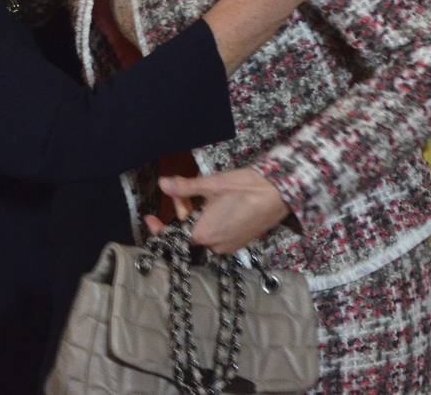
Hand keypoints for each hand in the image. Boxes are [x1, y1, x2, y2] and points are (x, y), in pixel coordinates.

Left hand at [149, 169, 290, 254]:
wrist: (280, 193)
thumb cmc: (246, 187)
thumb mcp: (212, 184)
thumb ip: (185, 188)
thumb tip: (163, 184)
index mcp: (205, 233)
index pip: (173, 238)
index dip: (159, 229)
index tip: (150, 218)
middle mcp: (216, 245)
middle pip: (188, 233)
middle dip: (183, 214)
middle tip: (184, 195)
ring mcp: (229, 246)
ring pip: (203, 234)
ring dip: (197, 217)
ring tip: (202, 196)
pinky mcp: (240, 242)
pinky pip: (217, 235)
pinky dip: (211, 222)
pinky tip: (216, 205)